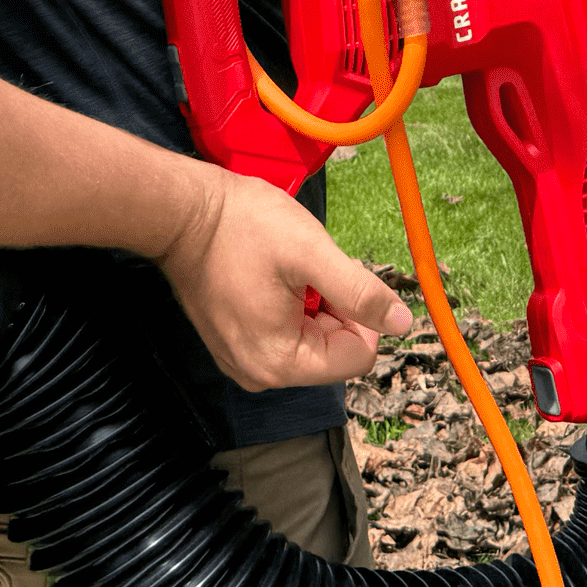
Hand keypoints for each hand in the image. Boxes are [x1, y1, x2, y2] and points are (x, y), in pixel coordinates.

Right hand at [153, 167, 410, 391]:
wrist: (181, 213)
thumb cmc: (241, 227)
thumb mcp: (311, 253)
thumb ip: (362, 292)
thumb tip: (405, 323)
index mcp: (281, 362)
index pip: (358, 356)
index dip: (361, 314)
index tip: (336, 276)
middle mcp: (261, 373)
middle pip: (335, 351)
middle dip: (335, 307)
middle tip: (307, 269)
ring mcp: (245, 360)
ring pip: (313, 339)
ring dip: (313, 302)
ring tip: (285, 270)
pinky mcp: (236, 343)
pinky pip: (286, 332)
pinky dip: (292, 303)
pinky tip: (271, 276)